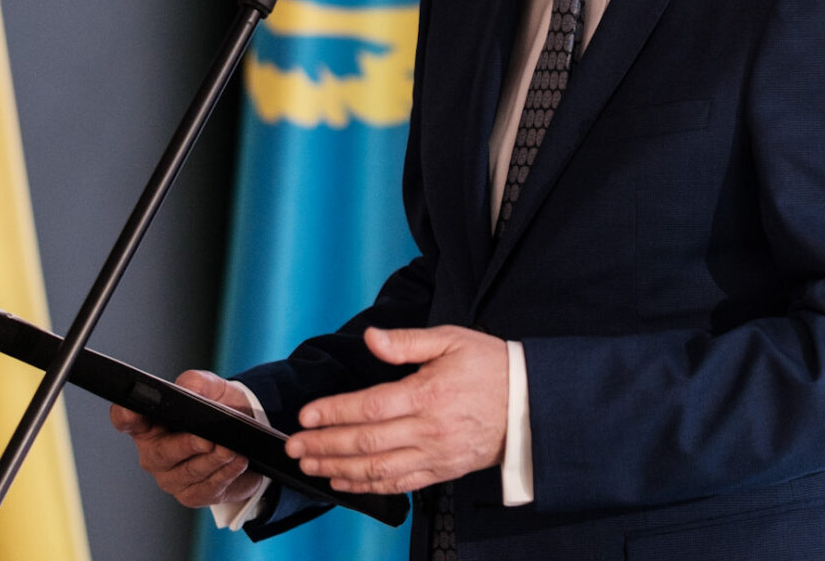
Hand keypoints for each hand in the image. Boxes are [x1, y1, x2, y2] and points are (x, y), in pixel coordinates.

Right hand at [110, 370, 266, 508]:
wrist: (244, 436)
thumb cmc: (217, 409)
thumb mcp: (211, 389)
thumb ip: (197, 383)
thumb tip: (191, 391)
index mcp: (148, 423)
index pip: (125, 419)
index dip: (126, 416)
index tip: (133, 411)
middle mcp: (153, 453)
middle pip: (161, 453)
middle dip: (186, 445)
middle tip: (207, 439)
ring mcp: (170, 477)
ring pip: (189, 472)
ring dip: (212, 460)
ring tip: (230, 449)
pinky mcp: (192, 495)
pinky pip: (206, 488)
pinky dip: (225, 474)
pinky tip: (237, 462)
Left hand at [284, 325, 507, 494]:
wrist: (529, 404)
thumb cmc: (489, 366)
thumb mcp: (451, 340)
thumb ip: (406, 342)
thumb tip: (371, 338)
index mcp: (429, 393)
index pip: (371, 406)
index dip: (335, 412)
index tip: (307, 416)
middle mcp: (430, 429)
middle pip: (367, 442)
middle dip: (325, 446)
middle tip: (295, 446)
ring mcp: (436, 454)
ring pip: (378, 468)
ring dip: (339, 469)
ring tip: (310, 465)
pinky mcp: (441, 470)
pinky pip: (399, 484)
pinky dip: (368, 486)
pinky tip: (345, 483)